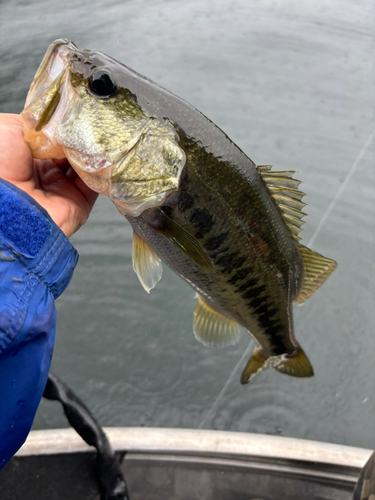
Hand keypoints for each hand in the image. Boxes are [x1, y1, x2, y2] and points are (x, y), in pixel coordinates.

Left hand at [0, 113, 97, 237]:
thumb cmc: (1, 167)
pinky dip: (102, 172)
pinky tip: (102, 158)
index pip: (55, 139)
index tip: (76, 115)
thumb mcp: (9, 128)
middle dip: (82, 139)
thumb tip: (62, 122)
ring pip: (87, 167)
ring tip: (96, 140)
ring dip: (93, 154)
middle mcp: (46, 175)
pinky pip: (96, 185)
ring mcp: (63, 190)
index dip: (66, 127)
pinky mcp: (79, 204)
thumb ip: (37, 122)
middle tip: (89, 127)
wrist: (7, 204)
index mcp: (28, 157)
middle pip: (74, 152)